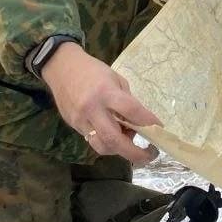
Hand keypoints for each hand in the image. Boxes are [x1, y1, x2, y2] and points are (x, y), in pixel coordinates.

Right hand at [42, 43, 161, 162]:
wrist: (61, 67)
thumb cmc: (93, 70)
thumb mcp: (116, 79)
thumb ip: (127, 101)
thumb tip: (140, 122)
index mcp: (106, 92)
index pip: (131, 110)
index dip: (148, 122)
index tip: (160, 129)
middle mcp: (92, 108)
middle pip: (113, 139)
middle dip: (134, 152)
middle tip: (150, 154)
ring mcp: (80, 120)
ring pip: (101, 146)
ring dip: (119, 150)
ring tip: (130, 143)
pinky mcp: (73, 126)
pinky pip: (92, 140)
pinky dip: (107, 143)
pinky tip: (115, 136)